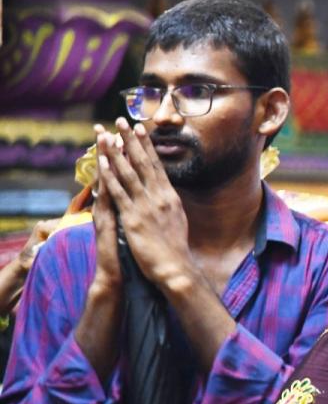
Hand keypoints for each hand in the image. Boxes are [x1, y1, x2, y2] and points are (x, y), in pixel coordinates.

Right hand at [90, 134, 121, 296]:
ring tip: (106, 140)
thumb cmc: (131, 253)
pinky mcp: (105, 224)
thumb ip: (136, 212)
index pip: (124, 177)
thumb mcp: (136, 228)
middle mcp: (111, 206)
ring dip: (107, 160)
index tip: (129, 137)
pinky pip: (105, 200)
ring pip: (107, 182)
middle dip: (112, 151)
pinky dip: (105, 184)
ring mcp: (106, 213)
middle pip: (113, 174)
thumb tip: (146, 198)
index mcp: (122, 206)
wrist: (116, 275)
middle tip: (109, 129)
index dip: (126, 157)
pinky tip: (104, 169)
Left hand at [95, 118, 194, 291]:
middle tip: (122, 120)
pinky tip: (103, 163)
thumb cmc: (175, 248)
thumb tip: (167, 193)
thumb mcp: (177, 220)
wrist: (175, 267)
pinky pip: (119, 193)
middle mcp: (159, 196)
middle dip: (131, 140)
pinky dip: (110, 176)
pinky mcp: (133, 218)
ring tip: (107, 135)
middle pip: (143, 162)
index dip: (146, 145)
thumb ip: (169, 204)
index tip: (140, 128)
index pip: (156, 164)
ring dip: (116, 152)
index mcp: (170, 196)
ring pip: (129, 173)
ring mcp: (146, 206)